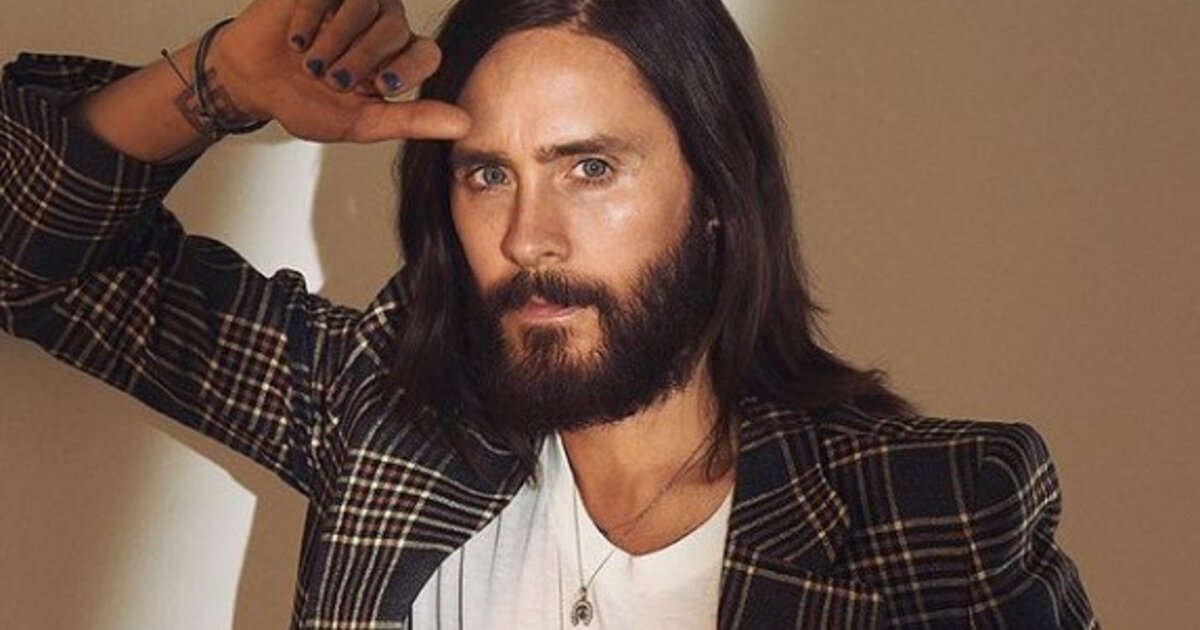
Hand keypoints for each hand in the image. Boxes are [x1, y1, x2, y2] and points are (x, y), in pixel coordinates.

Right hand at [208, 0, 468, 142]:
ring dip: (335, 41)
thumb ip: (412, 121)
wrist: (255, 83)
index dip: (407, 69)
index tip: (377, 88)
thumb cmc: (309, 102)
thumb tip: (464, 124)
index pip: (427, 53)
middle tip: (333, 80)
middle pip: (395, 29)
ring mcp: (353, 1)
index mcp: (399, 59)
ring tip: (311, 64)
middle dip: (362, 59)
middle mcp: (383, 25)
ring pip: (365, 6)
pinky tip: (295, 42)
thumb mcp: (361, 123)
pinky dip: (309, 21)